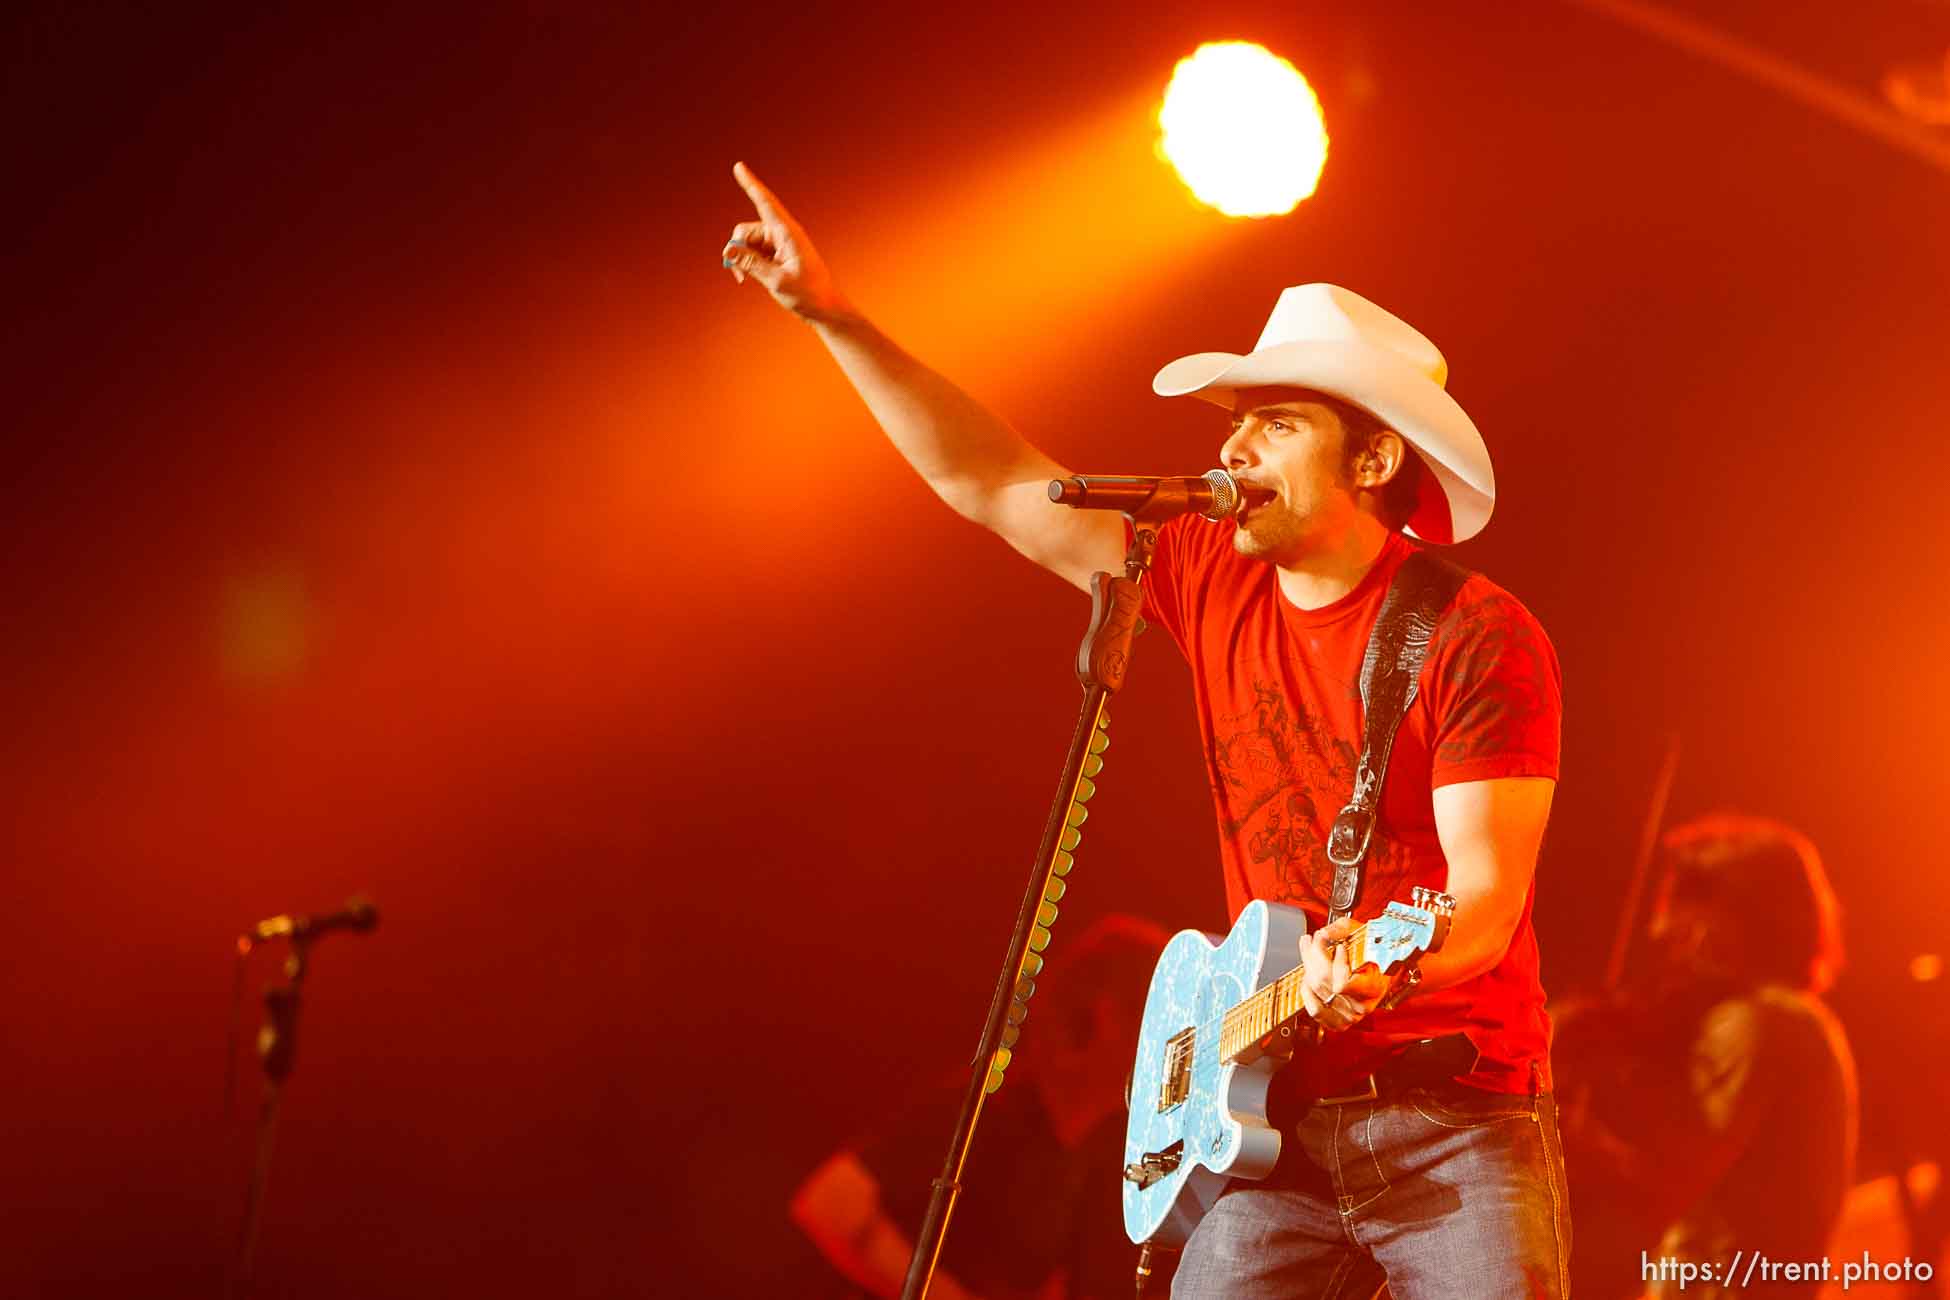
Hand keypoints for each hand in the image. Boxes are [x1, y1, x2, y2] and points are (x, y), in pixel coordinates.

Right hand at [721, 160, 848, 321]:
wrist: (823, 308)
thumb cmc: (807, 294)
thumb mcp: (776, 280)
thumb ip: (750, 264)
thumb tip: (728, 251)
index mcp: (788, 233)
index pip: (766, 203)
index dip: (751, 184)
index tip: (739, 166)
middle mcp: (782, 234)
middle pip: (746, 230)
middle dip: (737, 249)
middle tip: (739, 275)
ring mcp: (778, 244)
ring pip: (747, 242)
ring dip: (742, 259)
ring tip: (746, 279)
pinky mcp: (776, 254)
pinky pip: (753, 252)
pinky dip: (748, 263)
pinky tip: (750, 278)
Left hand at [1298, 917, 1390, 1031]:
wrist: (1383, 973)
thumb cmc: (1377, 954)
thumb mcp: (1364, 935)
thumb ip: (1343, 930)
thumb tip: (1323, 934)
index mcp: (1374, 988)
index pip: (1344, 983)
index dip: (1338, 963)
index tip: (1340, 947)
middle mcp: (1361, 1005)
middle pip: (1324, 981)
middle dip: (1315, 954)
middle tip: (1314, 939)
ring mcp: (1348, 1015)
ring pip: (1315, 989)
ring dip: (1308, 965)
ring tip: (1309, 948)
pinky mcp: (1337, 1020)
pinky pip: (1314, 1009)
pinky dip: (1307, 990)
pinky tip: (1309, 975)